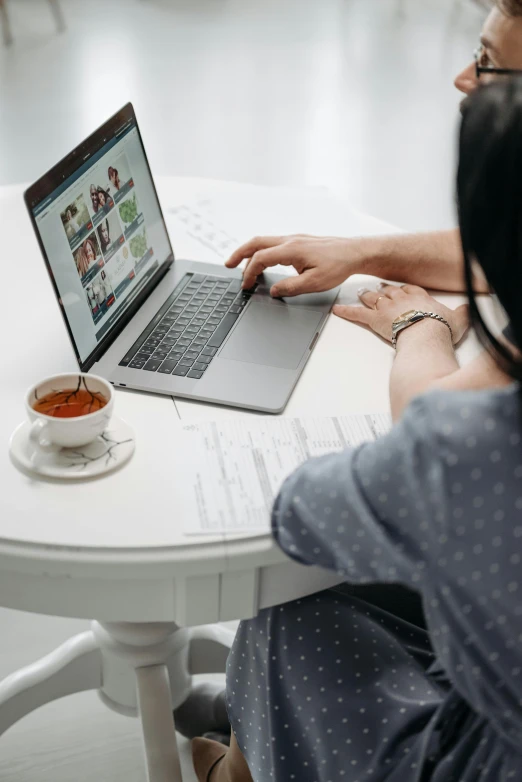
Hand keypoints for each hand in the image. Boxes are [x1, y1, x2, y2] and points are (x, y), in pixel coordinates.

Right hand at [225, 235, 361, 296]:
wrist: (355, 253)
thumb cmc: (338, 266)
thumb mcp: (314, 283)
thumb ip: (290, 288)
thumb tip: (273, 290)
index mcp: (291, 249)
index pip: (261, 258)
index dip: (249, 272)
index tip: (246, 285)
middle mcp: (290, 240)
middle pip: (256, 242)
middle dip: (239, 254)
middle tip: (227, 265)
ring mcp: (294, 239)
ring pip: (264, 241)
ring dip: (250, 252)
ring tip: (242, 265)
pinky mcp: (299, 242)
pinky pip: (274, 243)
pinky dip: (262, 251)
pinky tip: (264, 261)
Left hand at [333, 283, 468, 344]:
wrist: (427, 333)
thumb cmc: (441, 328)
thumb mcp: (459, 319)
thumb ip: (462, 314)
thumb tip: (468, 310)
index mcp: (420, 296)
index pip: (409, 289)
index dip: (403, 289)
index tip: (400, 288)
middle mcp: (401, 298)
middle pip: (388, 291)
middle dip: (382, 289)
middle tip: (377, 287)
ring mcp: (386, 307)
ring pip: (373, 297)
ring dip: (366, 295)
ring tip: (360, 293)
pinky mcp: (374, 319)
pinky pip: (356, 313)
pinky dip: (345, 311)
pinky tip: (336, 310)